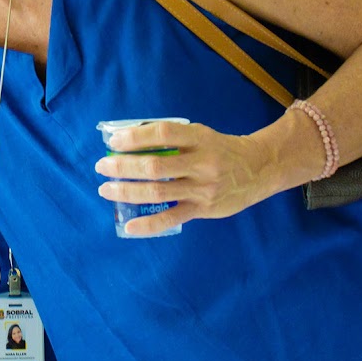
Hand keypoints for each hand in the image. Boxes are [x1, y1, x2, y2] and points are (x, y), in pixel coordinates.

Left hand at [95, 120, 275, 236]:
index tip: (114, 141)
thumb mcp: (202, 135)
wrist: (259, 169)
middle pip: (156, 166)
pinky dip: (149, 225)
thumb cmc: (222, 149)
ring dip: (127, 191)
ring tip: (106, 189)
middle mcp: (202, 163)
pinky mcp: (204, 209)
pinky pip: (172, 218)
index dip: (136, 137)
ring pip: (159, 192)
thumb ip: (173, 138)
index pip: (164, 133)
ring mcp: (203, 188)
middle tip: (102, 166)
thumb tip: (129, 140)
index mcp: (200, 138)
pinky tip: (129, 226)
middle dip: (124, 167)